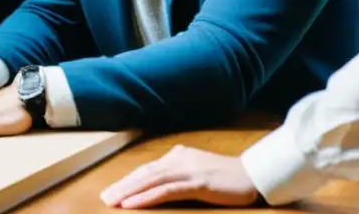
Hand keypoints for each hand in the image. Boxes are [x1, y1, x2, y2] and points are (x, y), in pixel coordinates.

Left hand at [99, 146, 258, 208]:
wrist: (253, 175)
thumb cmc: (227, 178)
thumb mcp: (198, 172)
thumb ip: (180, 173)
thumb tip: (160, 182)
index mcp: (177, 156)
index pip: (147, 169)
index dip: (128, 180)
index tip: (113, 190)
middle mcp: (179, 159)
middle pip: (144, 173)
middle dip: (122, 185)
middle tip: (105, 197)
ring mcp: (188, 170)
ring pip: (150, 180)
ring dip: (129, 191)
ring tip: (112, 201)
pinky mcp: (197, 182)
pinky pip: (166, 190)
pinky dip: (147, 197)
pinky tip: (133, 203)